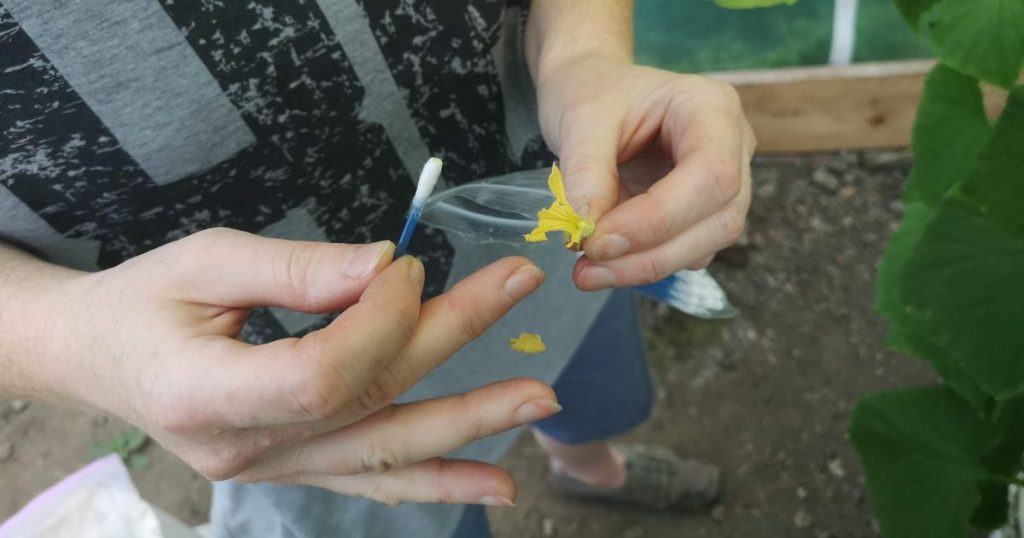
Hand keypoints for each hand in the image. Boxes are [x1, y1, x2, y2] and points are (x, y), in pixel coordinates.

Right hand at [49, 228, 550, 504]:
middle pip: (369, 400)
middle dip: (449, 338)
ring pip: (384, 451)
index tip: (406, 263)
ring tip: (540, 401)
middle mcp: (245, 449)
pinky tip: (493, 484)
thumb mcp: (203, 261)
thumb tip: (386, 265)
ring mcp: (271, 469)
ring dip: (468, 424)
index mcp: (205, 394)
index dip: (378, 319)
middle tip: (519, 285)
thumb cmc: (142, 300)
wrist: (97, 357)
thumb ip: (298, 269)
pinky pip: (371, 479)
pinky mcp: (294, 467)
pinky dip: (434, 480)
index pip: (321, 373)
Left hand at [536, 56, 753, 289]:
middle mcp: (733, 146)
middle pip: (719, 219)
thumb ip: (585, 172)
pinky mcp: (702, 213)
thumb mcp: (579, 119)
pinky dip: (644, 265)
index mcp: (712, 108)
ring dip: (645, 267)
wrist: (592, 88)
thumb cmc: (592, 92)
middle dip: (651, 254)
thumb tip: (589, 230)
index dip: (660, 218)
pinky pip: (686, 252)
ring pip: (706, 245)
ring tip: (588, 271)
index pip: (712, 174)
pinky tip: (605, 262)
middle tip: (587, 269)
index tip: (599, 239)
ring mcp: (724, 184)